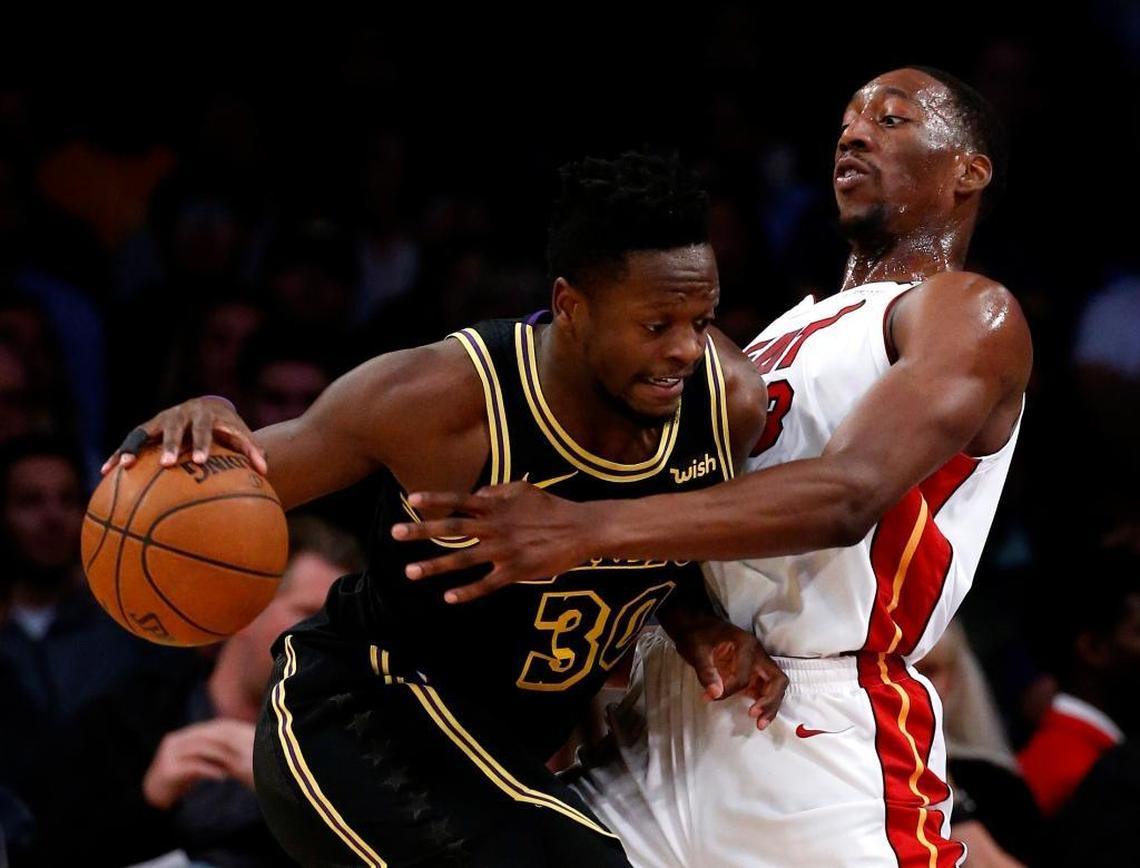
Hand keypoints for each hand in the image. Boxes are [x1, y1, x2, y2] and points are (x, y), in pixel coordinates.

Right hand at [100, 396, 266, 475]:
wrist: (209, 408)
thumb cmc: (228, 428)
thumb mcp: (241, 436)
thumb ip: (253, 451)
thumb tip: (266, 471)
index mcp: (205, 415)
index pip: (203, 429)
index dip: (201, 443)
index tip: (199, 461)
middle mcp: (181, 414)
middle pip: (173, 428)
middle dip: (169, 445)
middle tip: (166, 464)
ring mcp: (161, 420)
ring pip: (144, 432)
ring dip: (134, 448)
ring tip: (124, 467)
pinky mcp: (147, 429)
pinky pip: (130, 442)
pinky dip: (119, 454)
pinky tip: (105, 473)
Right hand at [142, 719, 256, 809]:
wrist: (153, 796)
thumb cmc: (179, 778)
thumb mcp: (196, 761)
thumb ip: (212, 752)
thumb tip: (239, 746)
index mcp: (183, 736)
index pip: (212, 728)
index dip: (233, 734)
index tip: (251, 741)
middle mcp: (175, 741)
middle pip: (208, 737)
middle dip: (230, 744)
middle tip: (248, 752)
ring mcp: (170, 754)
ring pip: (202, 750)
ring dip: (222, 757)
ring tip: (238, 766)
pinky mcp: (168, 770)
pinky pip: (194, 767)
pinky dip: (211, 770)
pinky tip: (223, 777)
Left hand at [390, 482, 596, 602]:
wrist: (582, 529)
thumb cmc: (552, 507)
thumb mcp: (524, 490)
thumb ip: (497, 490)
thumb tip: (474, 493)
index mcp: (497, 506)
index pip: (460, 500)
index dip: (435, 500)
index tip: (410, 501)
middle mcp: (496, 527)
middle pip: (453, 528)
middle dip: (422, 531)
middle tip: (395, 534)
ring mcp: (505, 550)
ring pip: (463, 559)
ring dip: (435, 565)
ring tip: (410, 571)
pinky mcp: (517, 571)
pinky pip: (487, 583)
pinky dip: (468, 591)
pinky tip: (448, 597)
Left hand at [672, 618, 787, 729]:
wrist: (695, 626)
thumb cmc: (697, 636)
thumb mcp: (696, 651)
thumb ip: (706, 672)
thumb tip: (715, 694)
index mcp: (745, 644)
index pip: (745, 675)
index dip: (730, 689)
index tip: (711, 695)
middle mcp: (757, 653)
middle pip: (776, 679)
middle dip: (770, 700)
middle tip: (756, 718)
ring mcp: (757, 664)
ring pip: (775, 685)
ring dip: (770, 705)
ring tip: (760, 724)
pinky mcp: (753, 673)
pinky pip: (765, 688)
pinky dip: (764, 702)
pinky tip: (757, 716)